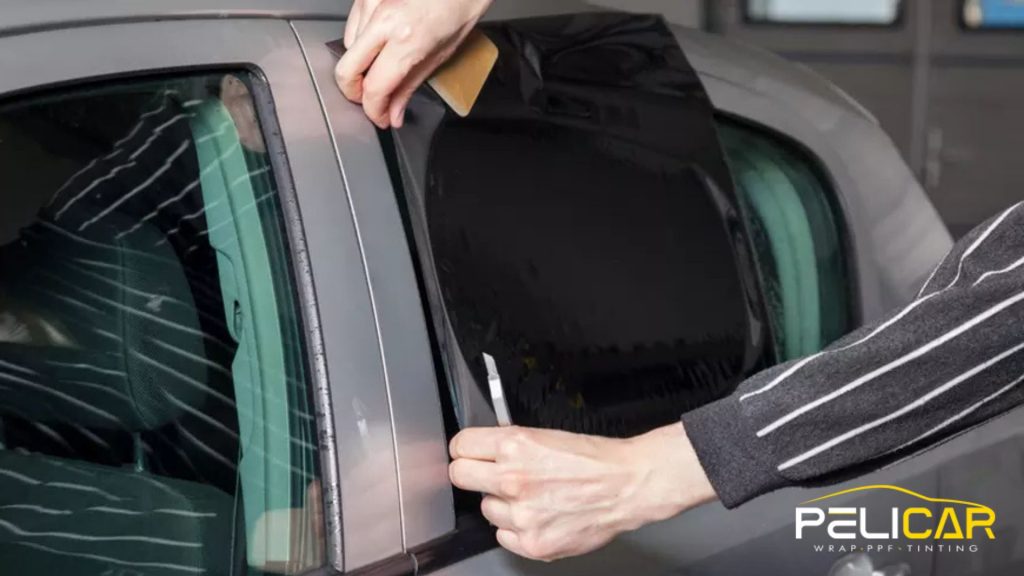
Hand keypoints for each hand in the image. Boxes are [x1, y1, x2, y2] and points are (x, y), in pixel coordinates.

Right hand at [336, 0, 493, 128]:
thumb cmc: (460, 6)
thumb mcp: (441, 54)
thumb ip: (410, 85)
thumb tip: (393, 112)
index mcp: (407, 40)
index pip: (374, 87)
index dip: (373, 110)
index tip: (380, 118)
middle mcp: (384, 20)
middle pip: (346, 70)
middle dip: (354, 92)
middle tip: (371, 100)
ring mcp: (371, 3)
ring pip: (348, 49)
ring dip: (360, 65)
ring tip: (382, 67)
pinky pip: (353, 26)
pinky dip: (361, 41)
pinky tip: (379, 44)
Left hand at [448, 422, 716, 561]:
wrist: (627, 485)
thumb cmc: (594, 459)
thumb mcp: (545, 434)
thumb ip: (509, 444)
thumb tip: (481, 450)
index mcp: (515, 446)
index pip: (460, 446)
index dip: (467, 449)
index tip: (472, 454)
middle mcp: (513, 479)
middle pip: (460, 476)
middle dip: (473, 473)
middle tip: (490, 475)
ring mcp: (522, 515)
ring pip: (486, 509)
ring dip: (503, 503)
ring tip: (532, 496)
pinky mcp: (533, 543)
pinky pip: (503, 536)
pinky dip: (517, 528)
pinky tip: (539, 515)